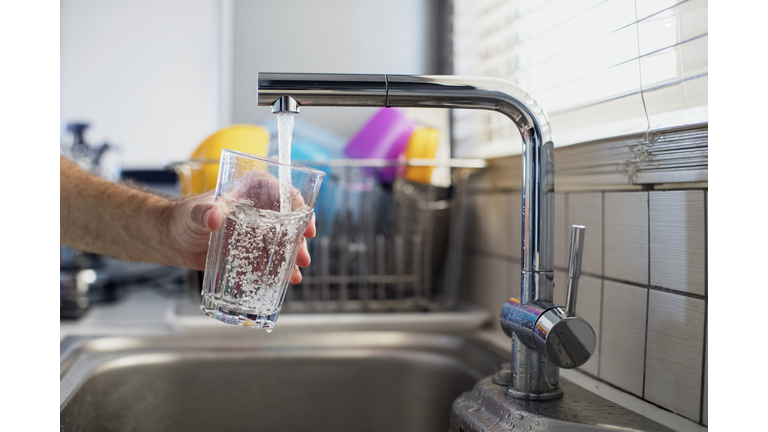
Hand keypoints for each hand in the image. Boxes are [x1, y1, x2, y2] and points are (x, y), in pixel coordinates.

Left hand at [166, 189, 315, 283]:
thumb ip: (202, 213)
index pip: (282, 191)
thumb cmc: (181, 218)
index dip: (298, 206)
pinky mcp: (251, 249)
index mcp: (250, 190)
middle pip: (289, 220)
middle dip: (299, 240)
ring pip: (283, 241)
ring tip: (294, 275)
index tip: (305, 222)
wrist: (173, 241)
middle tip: (303, 258)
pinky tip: (282, 280)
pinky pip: (270, 258)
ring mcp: (256, 230)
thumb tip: (214, 215)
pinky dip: (278, 269)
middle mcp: (258, 208)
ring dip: (292, 258)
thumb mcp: (192, 214)